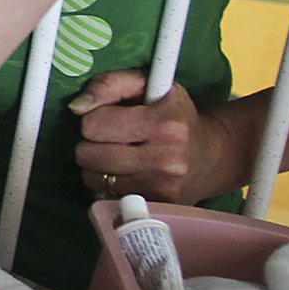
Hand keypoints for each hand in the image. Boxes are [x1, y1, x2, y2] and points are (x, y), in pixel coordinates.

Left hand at [67, 69, 241, 203]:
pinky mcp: (157, 205)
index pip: (93, 124)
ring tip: (119, 154)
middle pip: (87, 154)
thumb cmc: (174, 115)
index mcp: (164, 123)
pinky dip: (109, 184)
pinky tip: (127, 173)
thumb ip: (109, 84)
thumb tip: (76, 107)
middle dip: (92, 143)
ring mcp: (162, 187)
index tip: (111, 117)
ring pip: (92, 177)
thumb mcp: (148, 84)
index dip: (95, 118)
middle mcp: (166, 158)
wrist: (211, 155)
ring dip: (97, 165)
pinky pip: (107, 195)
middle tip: (113, 138)